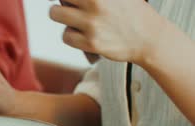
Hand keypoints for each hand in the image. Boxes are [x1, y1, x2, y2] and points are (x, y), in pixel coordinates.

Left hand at [49, 0, 164, 63]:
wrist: (150, 38)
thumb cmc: (132, 13)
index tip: (69, 0)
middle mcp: (96, 3)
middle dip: (63, 1)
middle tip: (70, 6)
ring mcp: (92, 24)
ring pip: (56, 14)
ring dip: (63, 16)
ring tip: (75, 19)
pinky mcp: (91, 42)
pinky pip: (66, 36)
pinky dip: (71, 35)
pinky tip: (82, 33)